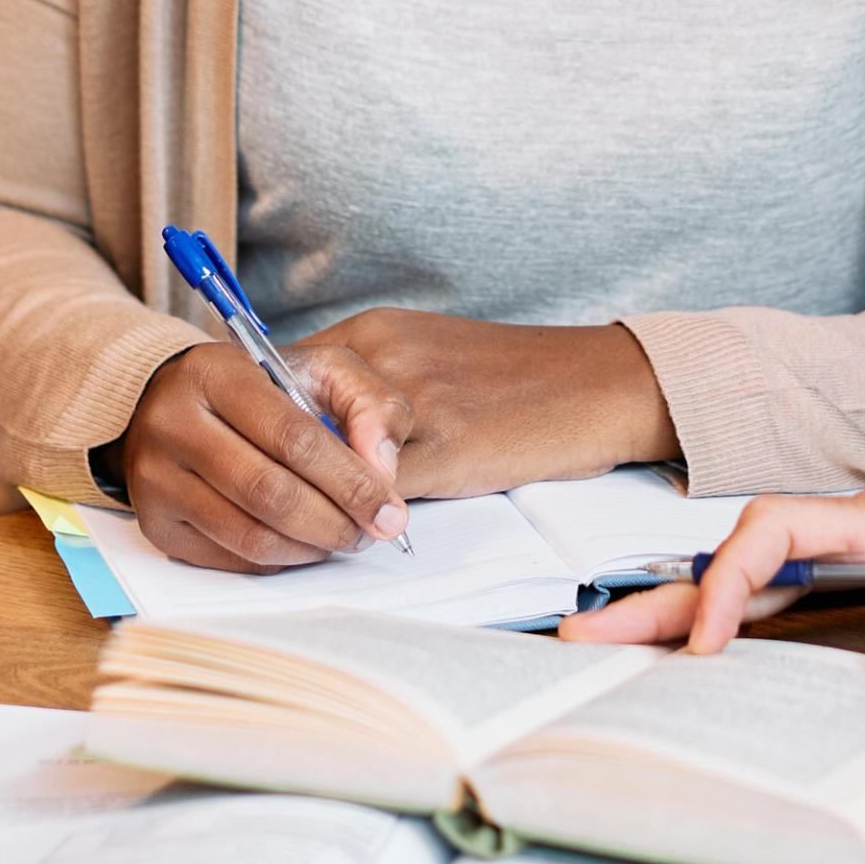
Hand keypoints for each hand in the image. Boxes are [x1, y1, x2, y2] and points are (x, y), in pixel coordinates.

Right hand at [113, 343, 411, 572]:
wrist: (170, 399)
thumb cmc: (257, 386)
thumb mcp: (319, 369)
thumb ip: (368, 403)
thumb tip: (383, 470)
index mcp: (217, 374)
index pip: (294, 438)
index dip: (350, 481)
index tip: (390, 511)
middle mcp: (174, 425)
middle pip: (270, 493)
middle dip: (335, 522)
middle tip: (371, 532)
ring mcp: (157, 478)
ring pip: (249, 535)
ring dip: (311, 547)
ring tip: (343, 537)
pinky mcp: (155, 523)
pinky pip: (229, 558)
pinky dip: (279, 559)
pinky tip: (303, 542)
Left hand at [293, 309, 679, 500]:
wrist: (600, 383)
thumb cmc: (519, 381)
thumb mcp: (432, 361)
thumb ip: (369, 389)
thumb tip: (309, 435)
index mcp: (376, 332)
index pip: (281, 376)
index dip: (266, 429)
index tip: (264, 463)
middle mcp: (383, 354)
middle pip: (291, 416)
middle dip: (282, 469)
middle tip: (280, 506)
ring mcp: (412, 396)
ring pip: (328, 456)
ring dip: (319, 498)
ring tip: (323, 526)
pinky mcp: (446, 443)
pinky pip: (375, 489)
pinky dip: (359, 516)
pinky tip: (367, 532)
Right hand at [562, 438, 864, 687]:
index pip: (783, 531)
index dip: (733, 579)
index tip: (712, 641)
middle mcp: (857, 527)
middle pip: (739, 554)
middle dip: (664, 596)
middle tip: (584, 636)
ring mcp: (853, 544)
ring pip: (749, 569)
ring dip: (681, 604)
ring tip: (609, 642)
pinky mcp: (860, 561)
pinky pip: (777, 584)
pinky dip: (725, 609)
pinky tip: (694, 642)